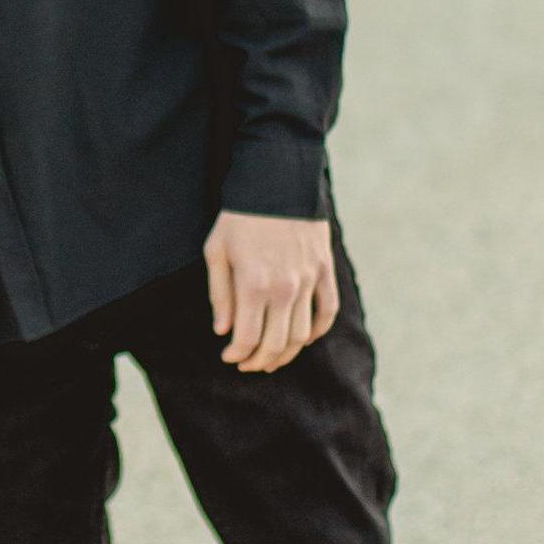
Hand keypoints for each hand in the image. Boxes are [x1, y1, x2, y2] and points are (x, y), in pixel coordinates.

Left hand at [203, 211, 338, 372]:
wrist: (277, 180)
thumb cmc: (239, 216)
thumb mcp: (216, 251)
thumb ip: (220, 294)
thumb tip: (223, 331)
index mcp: (253, 284)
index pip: (247, 338)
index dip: (237, 354)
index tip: (228, 356)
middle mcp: (284, 289)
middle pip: (276, 343)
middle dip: (259, 361)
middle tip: (247, 364)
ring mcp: (309, 281)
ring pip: (302, 335)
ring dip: (286, 353)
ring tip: (270, 357)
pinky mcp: (324, 271)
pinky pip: (326, 312)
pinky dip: (317, 331)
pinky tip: (303, 338)